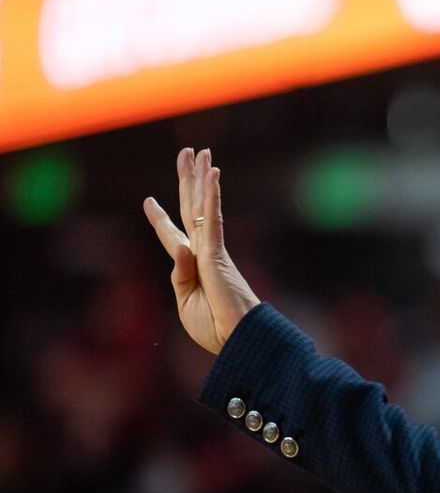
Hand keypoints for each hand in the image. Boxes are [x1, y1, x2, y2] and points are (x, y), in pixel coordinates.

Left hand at [144, 148, 259, 353]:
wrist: (238, 340)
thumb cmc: (216, 328)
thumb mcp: (185, 303)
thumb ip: (179, 274)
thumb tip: (181, 247)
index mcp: (191, 268)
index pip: (174, 236)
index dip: (160, 219)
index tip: (149, 201)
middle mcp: (202, 253)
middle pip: (190, 209)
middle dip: (187, 181)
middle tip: (186, 154)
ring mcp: (212, 250)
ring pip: (201, 205)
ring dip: (200, 177)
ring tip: (200, 152)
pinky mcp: (218, 252)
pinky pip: (213, 218)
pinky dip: (212, 194)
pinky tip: (213, 173)